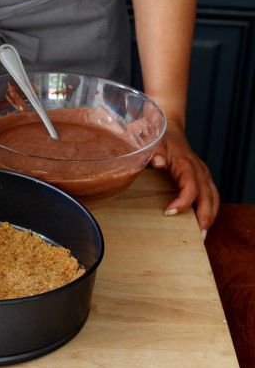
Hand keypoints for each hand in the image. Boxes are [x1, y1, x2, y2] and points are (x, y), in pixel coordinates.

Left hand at [150, 122, 219, 236]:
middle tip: (198, 236)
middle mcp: (199, 171)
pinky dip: (209, 211)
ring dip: (210, 217)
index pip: (190, 186)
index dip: (183, 201)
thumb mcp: (153, 143)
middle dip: (204, 217)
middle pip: (208, 196)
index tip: (169, 213)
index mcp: (186, 164)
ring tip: (202, 236)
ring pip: (213, 198)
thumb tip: (157, 162)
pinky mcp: (203, 180)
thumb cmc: (160, 139)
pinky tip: (202, 225)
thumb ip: (153, 152)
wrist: (170, 131)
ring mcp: (203, 175)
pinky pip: (211, 197)